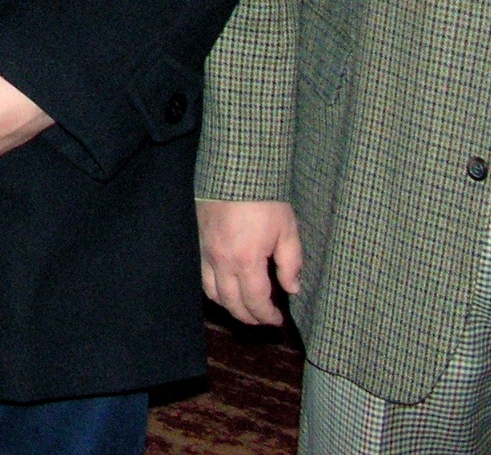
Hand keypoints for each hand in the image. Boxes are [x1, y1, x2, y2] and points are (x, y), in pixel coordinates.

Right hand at [198, 198, 301, 326]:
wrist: (235, 169)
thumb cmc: (265, 199)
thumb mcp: (288, 231)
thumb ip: (291, 264)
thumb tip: (292, 288)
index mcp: (246, 261)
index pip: (255, 302)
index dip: (267, 316)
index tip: (277, 320)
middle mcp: (221, 262)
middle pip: (231, 303)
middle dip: (249, 317)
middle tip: (262, 318)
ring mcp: (206, 252)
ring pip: (212, 293)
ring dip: (229, 305)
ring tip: (243, 306)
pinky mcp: (198, 241)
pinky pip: (202, 275)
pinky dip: (214, 288)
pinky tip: (225, 285)